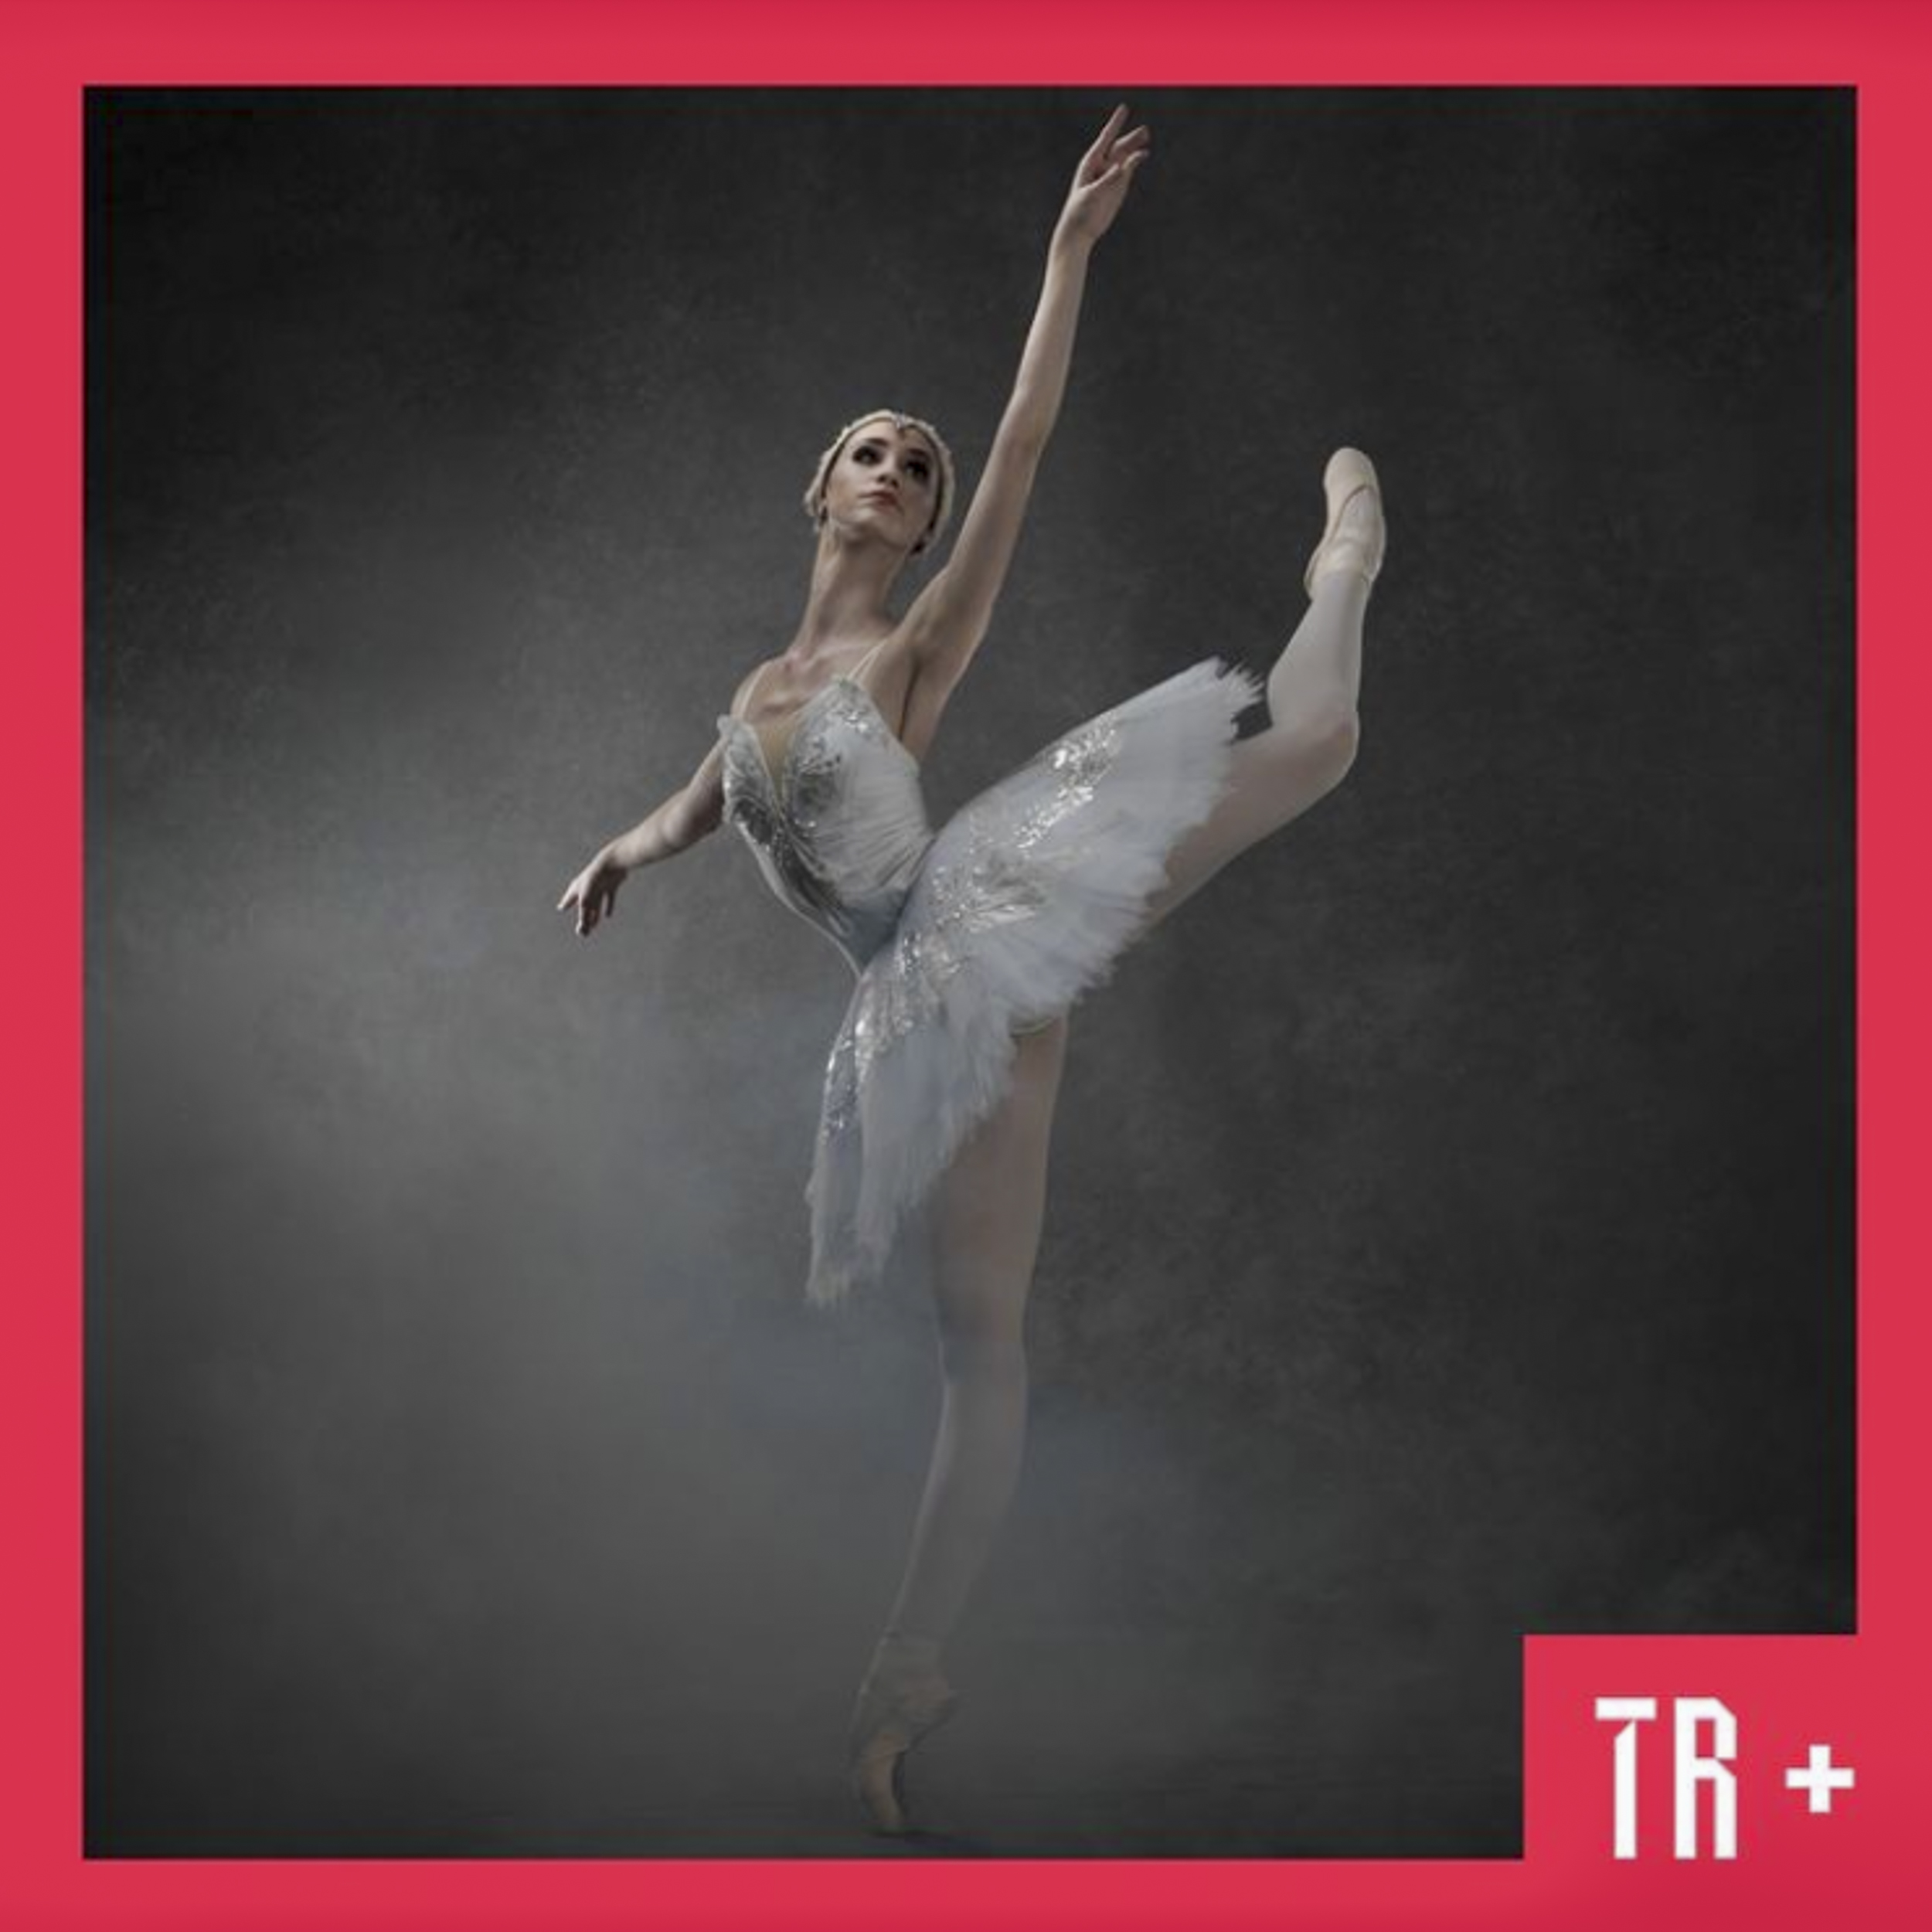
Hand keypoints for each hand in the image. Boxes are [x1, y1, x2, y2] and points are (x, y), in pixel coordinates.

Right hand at [557, 843, 627, 938]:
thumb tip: (583, 927)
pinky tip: (608, 915)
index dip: (566, 903)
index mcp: (577, 887)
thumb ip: (584, 914)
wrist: (612, 863)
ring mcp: (599, 886)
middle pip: (584, 906)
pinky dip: (608, 907)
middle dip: (583, 919)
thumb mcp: (587, 898)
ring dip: (594, 915)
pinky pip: (609, 899)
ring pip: (595, 904)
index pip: (569, 899)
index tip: (561, 908)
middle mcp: (587, 887)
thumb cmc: (596, 879)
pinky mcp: (611, 885)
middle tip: (581, 930)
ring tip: (593, 926)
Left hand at [1054, 105, 1150, 250]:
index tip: (1124, 108)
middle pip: (1118, 146)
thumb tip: (1121, 166)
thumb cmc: (1080, 211)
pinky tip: (1143, 154)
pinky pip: (1128, 170)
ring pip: (1125, 156)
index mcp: (1091, 162)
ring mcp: (1110, 175)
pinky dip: (1135, 161)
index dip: (1115, 123)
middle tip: (1145, 130)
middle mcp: (1101, 165)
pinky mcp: (1117, 186)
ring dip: (1135, 146)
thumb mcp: (1091, 195)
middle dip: (1130, 137)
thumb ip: (1106, 180)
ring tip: (1146, 136)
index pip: (1105, 138)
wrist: (1080, 230)